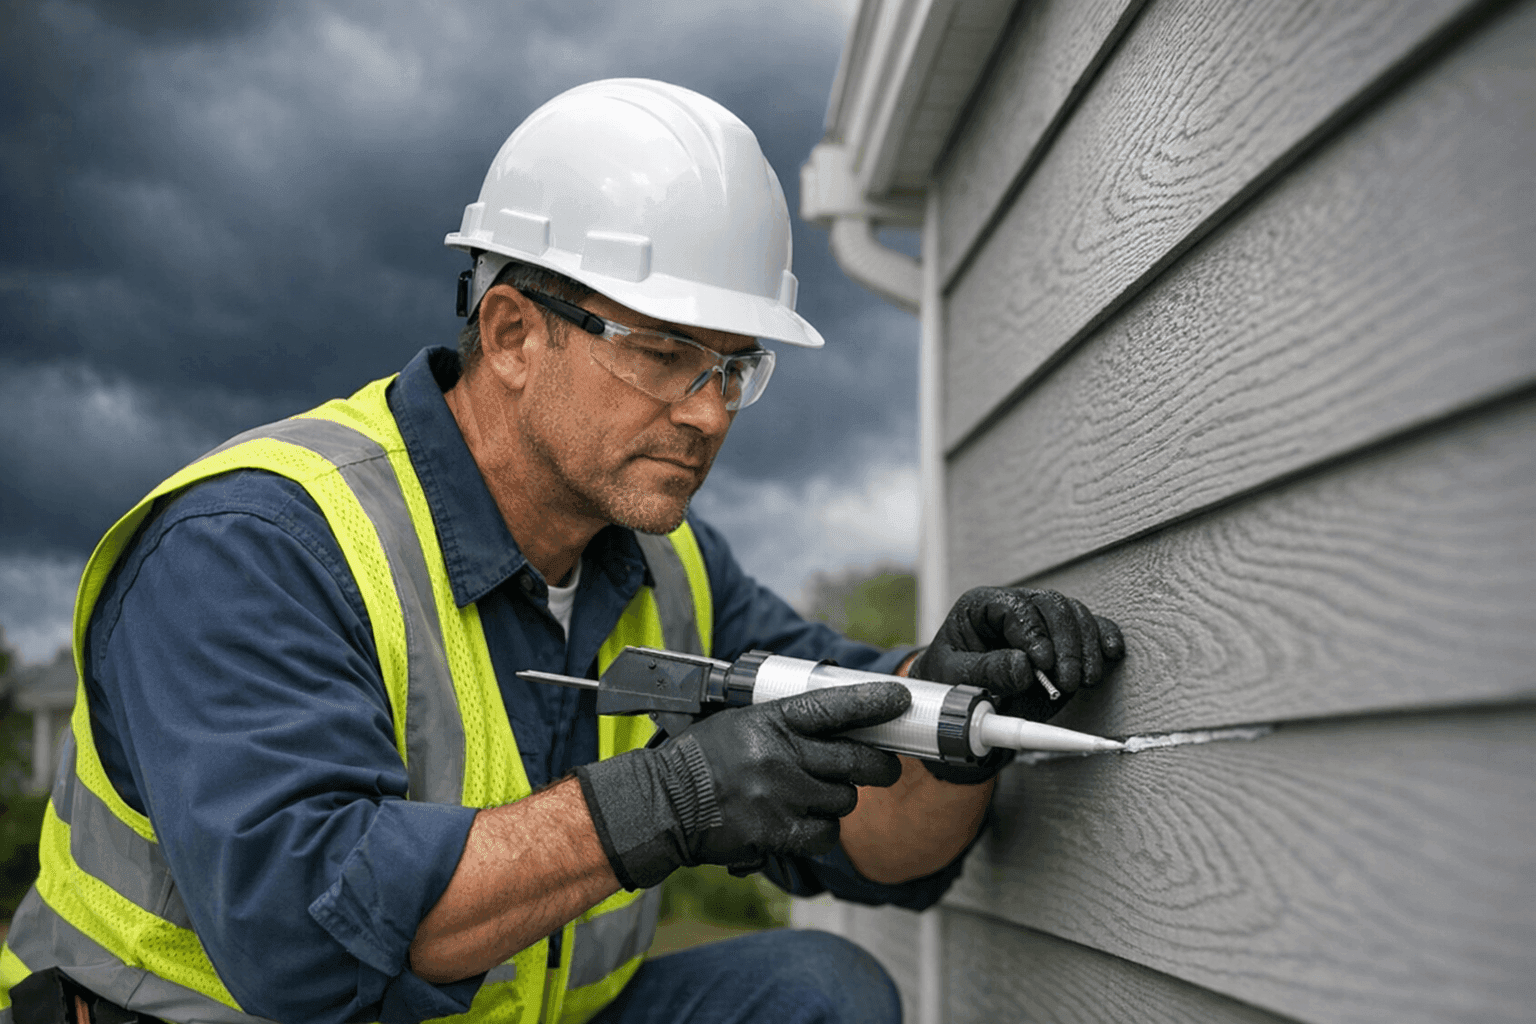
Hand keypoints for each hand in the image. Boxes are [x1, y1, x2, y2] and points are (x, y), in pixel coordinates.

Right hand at [575, 681, 909, 888]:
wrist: (663, 803)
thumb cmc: (702, 759)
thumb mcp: (740, 721)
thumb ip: (785, 722)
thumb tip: (838, 723)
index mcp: (772, 719)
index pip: (836, 706)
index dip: (875, 703)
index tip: (901, 700)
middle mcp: (781, 754)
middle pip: (858, 760)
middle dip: (880, 765)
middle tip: (884, 767)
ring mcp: (781, 794)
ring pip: (845, 799)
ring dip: (840, 800)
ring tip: (817, 796)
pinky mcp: (777, 831)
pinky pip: (826, 834)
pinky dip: (822, 831)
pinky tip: (805, 822)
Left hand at [911, 587, 1123, 781]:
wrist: (959, 692)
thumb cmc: (949, 678)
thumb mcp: (954, 675)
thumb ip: (985, 671)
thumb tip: (1024, 667)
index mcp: (982, 606)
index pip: (1014, 607)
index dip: (1032, 632)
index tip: (1042, 663)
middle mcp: (1016, 606)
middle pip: (1052, 606)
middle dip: (1066, 644)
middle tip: (1067, 680)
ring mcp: (1043, 619)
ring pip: (1075, 615)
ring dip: (1086, 647)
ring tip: (1084, 680)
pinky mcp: (1063, 637)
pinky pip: (1091, 626)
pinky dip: (1105, 637)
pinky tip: (1111, 654)